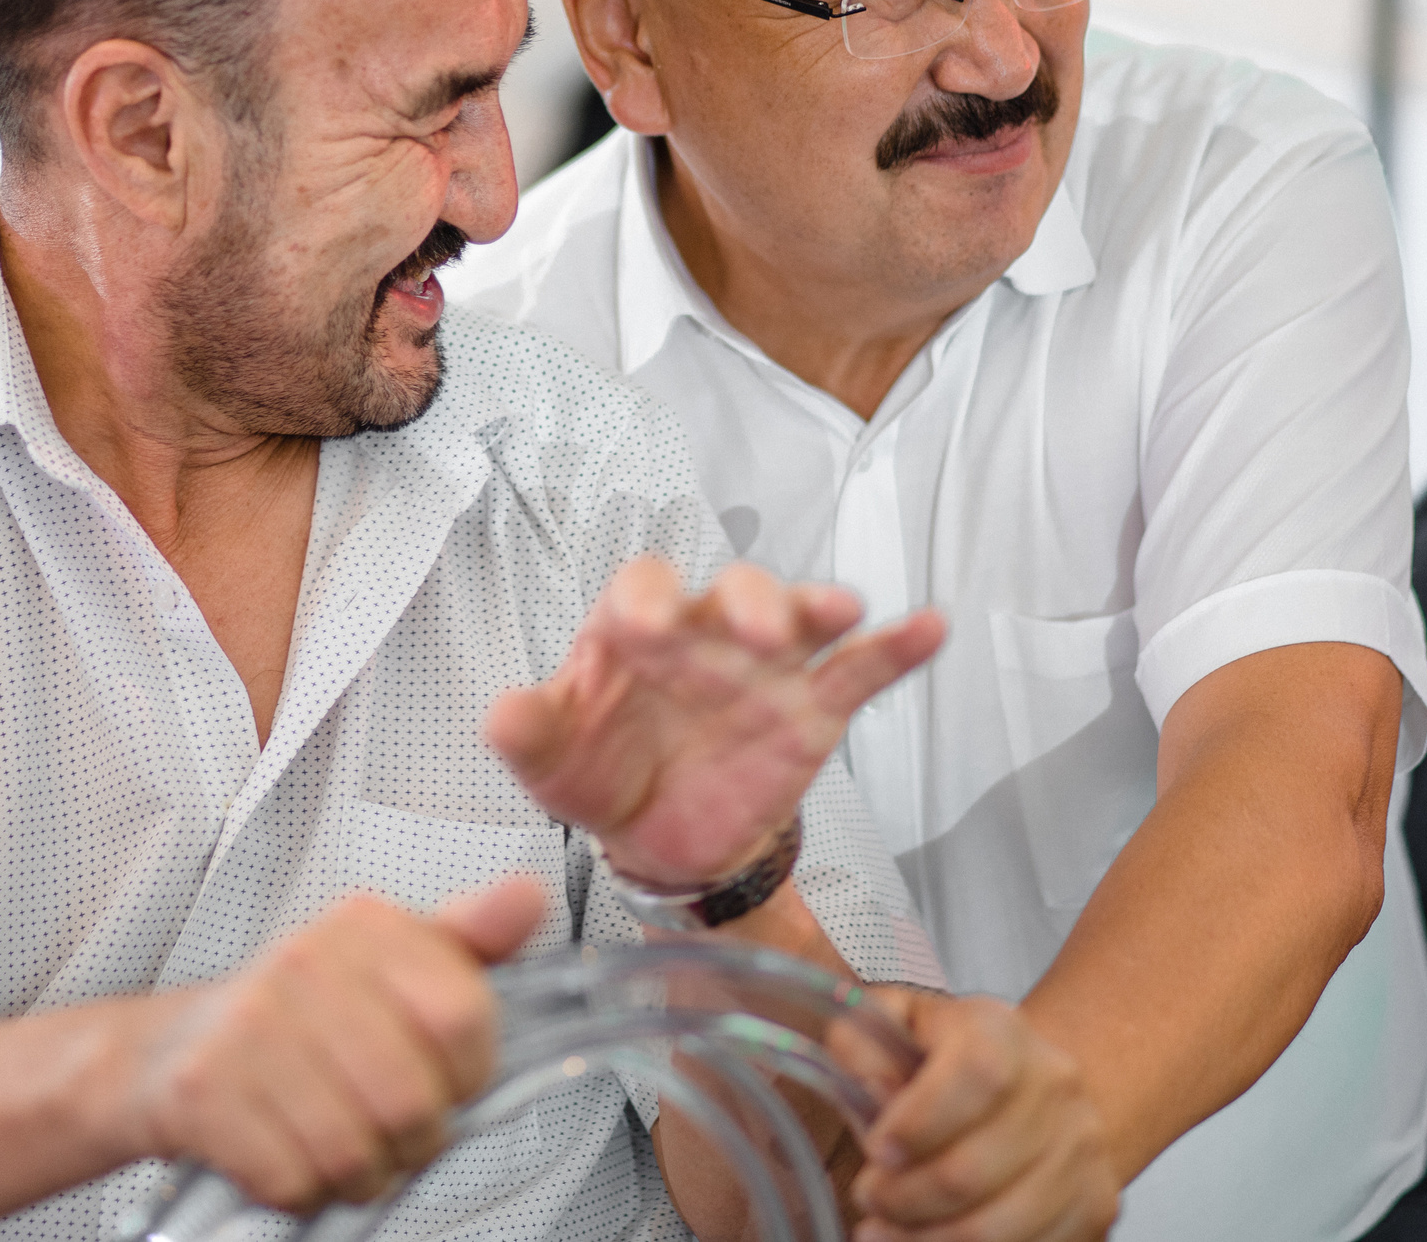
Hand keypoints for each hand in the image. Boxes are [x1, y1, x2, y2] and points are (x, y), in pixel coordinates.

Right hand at [126, 878, 541, 1211]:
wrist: (172, 1049)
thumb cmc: (300, 1016)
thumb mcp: (389, 964)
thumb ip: (469, 943)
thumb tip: (528, 898)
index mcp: (363, 926)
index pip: (461, 1015)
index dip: (468, 1072)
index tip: (448, 1081)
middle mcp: (303, 962)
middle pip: (409, 1097)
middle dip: (413, 1139)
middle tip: (394, 1134)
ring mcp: (248, 1026)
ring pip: (353, 1149)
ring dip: (359, 1174)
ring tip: (343, 1148)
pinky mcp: (204, 1091)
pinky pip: (292, 1178)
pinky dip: (302, 1190)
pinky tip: (292, 1158)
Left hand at [487, 557, 945, 885]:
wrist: (662, 836)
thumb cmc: (604, 774)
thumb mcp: (554, 763)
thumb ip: (529, 734)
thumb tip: (500, 715)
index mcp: (634, 634)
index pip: (643, 590)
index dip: (648, 601)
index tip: (646, 628)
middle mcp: (704, 636)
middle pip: (732, 592)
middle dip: (748, 600)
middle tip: (755, 628)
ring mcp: (763, 669)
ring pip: (799, 618)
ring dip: (817, 608)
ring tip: (841, 610)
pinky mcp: (810, 710)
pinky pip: (859, 670)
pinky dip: (895, 648)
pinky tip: (927, 629)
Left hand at [845, 992, 1120, 1241]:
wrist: (1034, 1089)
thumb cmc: (952, 1062)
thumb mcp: (899, 1027)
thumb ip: (864, 1042)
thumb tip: (866, 1082)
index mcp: (1004, 1033)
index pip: (978, 1074)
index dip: (920, 1121)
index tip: (876, 1148)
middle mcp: (1055, 1088)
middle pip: (974, 1168)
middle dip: (904, 1196)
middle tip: (869, 1197)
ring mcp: (1081, 1152)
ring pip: (998, 1226)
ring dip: (926, 1240)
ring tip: (884, 1231)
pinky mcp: (1094, 1206)